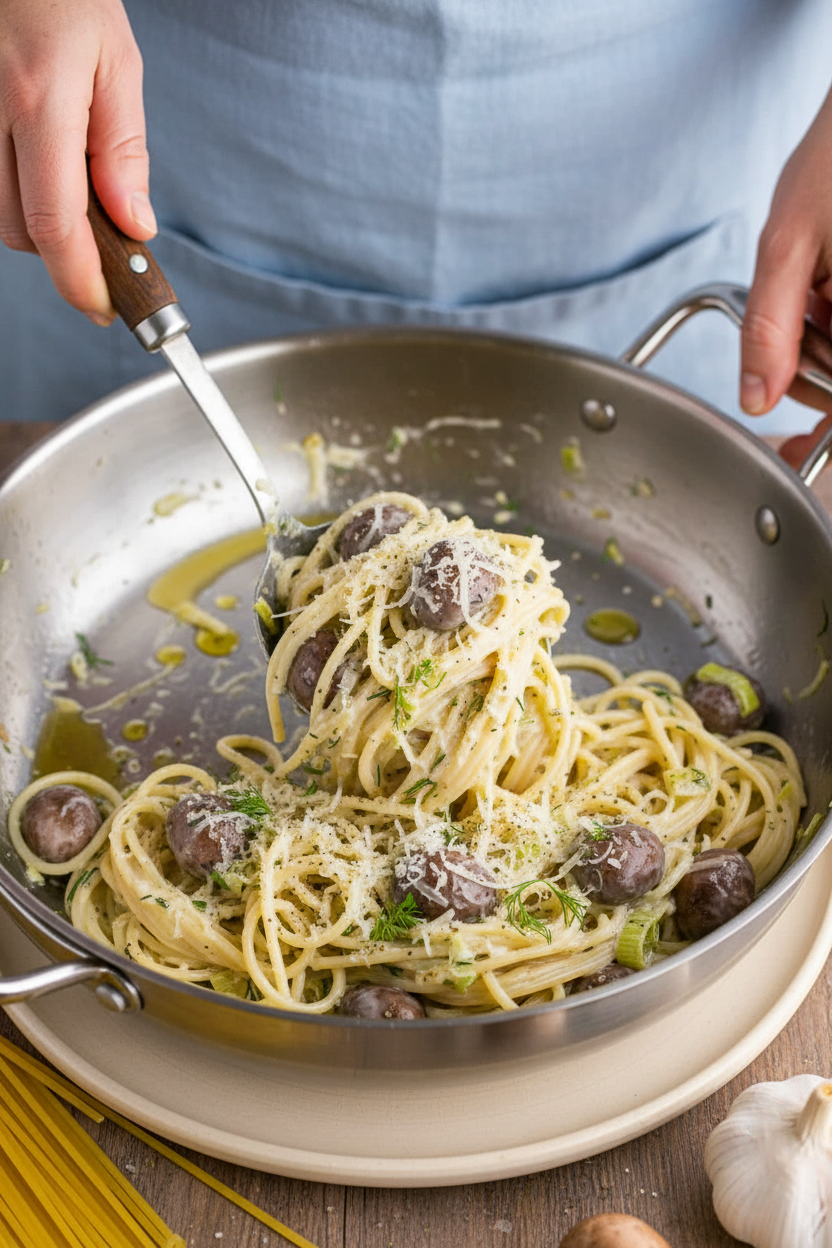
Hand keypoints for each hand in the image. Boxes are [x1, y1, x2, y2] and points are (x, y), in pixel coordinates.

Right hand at [0, 0, 154, 323]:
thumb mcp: (117, 64)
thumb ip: (124, 150)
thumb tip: (135, 226)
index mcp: (40, 104)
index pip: (56, 226)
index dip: (80, 281)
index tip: (103, 307)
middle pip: (23, 232)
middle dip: (66, 248)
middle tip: (104, 233)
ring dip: (38, 220)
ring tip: (67, 174)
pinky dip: (14, 192)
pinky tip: (35, 160)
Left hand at [741, 84, 831, 416]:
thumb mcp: (791, 237)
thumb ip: (771, 326)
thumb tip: (755, 398)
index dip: (822, 433)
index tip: (791, 453)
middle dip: (815, 370)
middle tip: (807, 311)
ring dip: (824, 344)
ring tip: (824, 280)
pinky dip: (827, 326)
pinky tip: (822, 302)